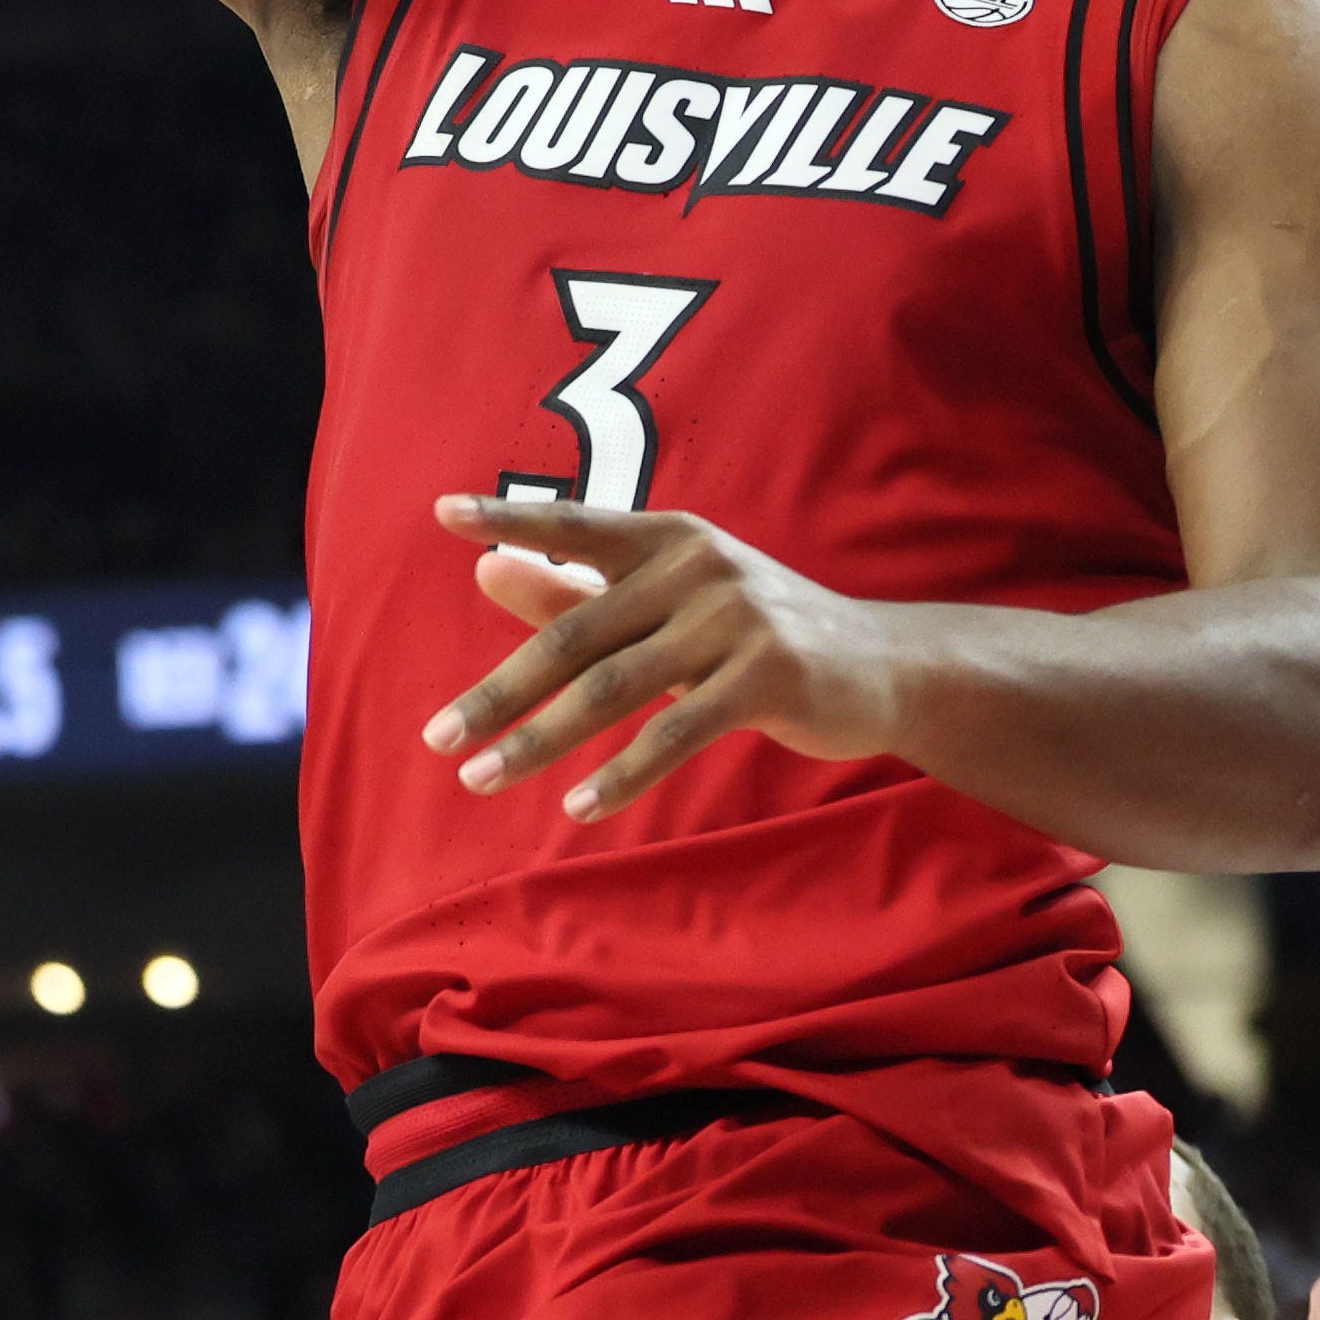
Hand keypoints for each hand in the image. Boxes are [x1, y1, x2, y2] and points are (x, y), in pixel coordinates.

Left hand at [420, 494, 914, 818]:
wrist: (882, 665)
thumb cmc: (752, 634)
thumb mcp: (666, 605)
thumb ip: (576, 591)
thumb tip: (485, 571)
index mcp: (665, 538)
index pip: (574, 524)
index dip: (510, 519)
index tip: (442, 513)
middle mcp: (694, 567)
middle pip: (572, 635)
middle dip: (498, 693)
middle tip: (437, 736)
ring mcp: (733, 620)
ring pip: (611, 689)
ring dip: (539, 742)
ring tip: (481, 778)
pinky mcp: (767, 676)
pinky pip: (675, 732)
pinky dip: (622, 774)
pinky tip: (578, 806)